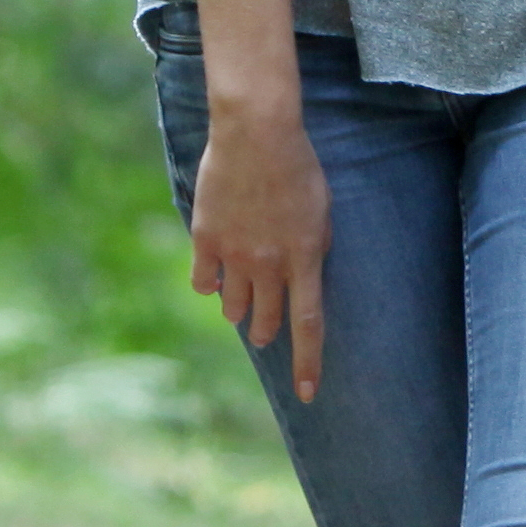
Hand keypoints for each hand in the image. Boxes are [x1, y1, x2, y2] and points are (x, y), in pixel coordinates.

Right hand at [190, 95, 333, 399]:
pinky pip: (203, 282)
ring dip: (239, 309)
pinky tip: (214, 276)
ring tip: (241, 297)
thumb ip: (316, 246)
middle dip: (268, 331)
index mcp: (305, 257)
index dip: (308, 363)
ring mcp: (234, 254)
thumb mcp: (322, 208)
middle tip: (265, 330)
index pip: (309, 324)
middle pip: (268, 320)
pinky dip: (209, 285)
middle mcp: (269, 263)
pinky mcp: (205, 240)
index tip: (306, 393)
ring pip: (232, 307)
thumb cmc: (297, 166)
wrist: (256, 133)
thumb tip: (306, 276)